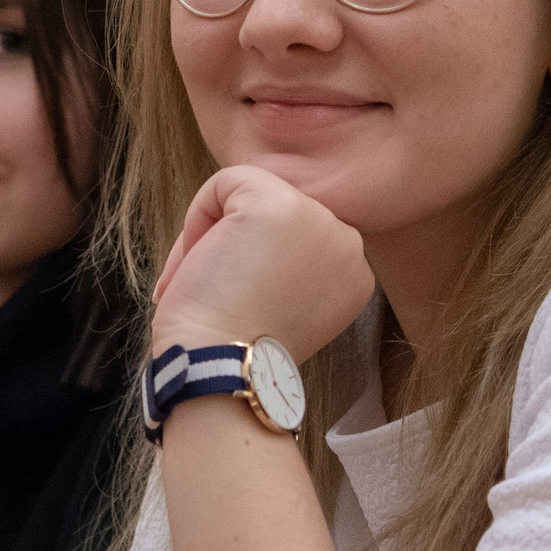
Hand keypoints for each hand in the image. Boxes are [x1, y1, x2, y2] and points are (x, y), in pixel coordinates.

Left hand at [151, 166, 374, 359]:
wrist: (224, 368)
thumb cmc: (237, 350)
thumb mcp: (282, 303)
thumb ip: (284, 265)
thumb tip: (245, 232)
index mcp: (353, 272)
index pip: (292, 235)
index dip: (252, 264)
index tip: (233, 307)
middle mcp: (348, 242)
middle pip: (272, 212)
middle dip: (230, 245)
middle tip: (209, 296)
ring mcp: (318, 219)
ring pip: (248, 193)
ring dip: (211, 234)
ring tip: (199, 283)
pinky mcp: (277, 204)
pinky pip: (225, 182)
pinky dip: (197, 218)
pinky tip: (198, 263)